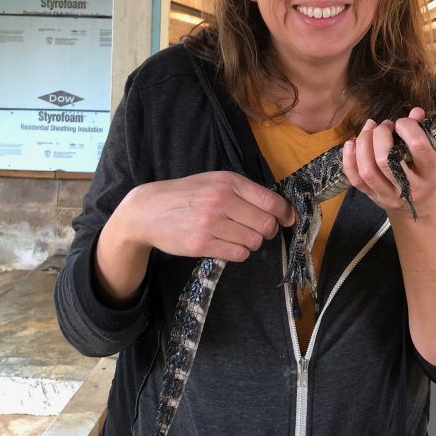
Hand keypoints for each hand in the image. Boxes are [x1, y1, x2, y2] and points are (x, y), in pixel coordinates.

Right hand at [111, 171, 294, 262]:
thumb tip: (280, 209)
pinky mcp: (201, 244)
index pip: (271, 201)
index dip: (285, 214)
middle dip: (265, 231)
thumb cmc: (186, 195)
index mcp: (228, 182)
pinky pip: (237, 254)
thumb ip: (244, 192)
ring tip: (237, 237)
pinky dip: (238, 253)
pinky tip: (228, 246)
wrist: (148, 210)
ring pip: (253, 241)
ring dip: (251, 243)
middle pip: (265, 224)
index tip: (287, 220)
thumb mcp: (214, 181)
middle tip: (255, 231)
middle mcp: (221, 200)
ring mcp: (211, 223)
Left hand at [342, 107, 435, 220]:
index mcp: (432, 172)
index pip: (417, 146)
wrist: (420, 204)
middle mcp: (411, 187)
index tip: (402, 122)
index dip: (407, 127)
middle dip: (379, 135)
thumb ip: (424, 130)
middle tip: (383, 125)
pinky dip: (349, 159)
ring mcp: (390, 195)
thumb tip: (415, 111)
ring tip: (368, 129)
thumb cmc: (428, 171)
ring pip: (368, 170)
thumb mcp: (435, 151)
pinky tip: (352, 143)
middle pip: (386, 160)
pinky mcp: (373, 197)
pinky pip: (355, 179)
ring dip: (363, 144)